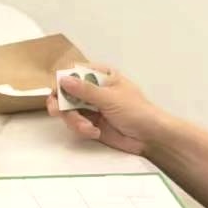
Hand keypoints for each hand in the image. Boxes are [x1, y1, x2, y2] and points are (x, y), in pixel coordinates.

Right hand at [46, 64, 169, 156]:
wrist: (149, 136)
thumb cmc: (136, 110)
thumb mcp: (110, 98)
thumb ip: (85, 90)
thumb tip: (63, 79)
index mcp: (101, 75)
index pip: (74, 71)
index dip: (63, 80)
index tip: (59, 91)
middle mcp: (93, 89)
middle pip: (65, 92)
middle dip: (62, 104)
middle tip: (58, 112)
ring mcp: (90, 107)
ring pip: (67, 110)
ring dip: (74, 121)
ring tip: (88, 128)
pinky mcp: (90, 123)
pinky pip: (75, 124)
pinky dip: (81, 129)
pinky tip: (95, 132)